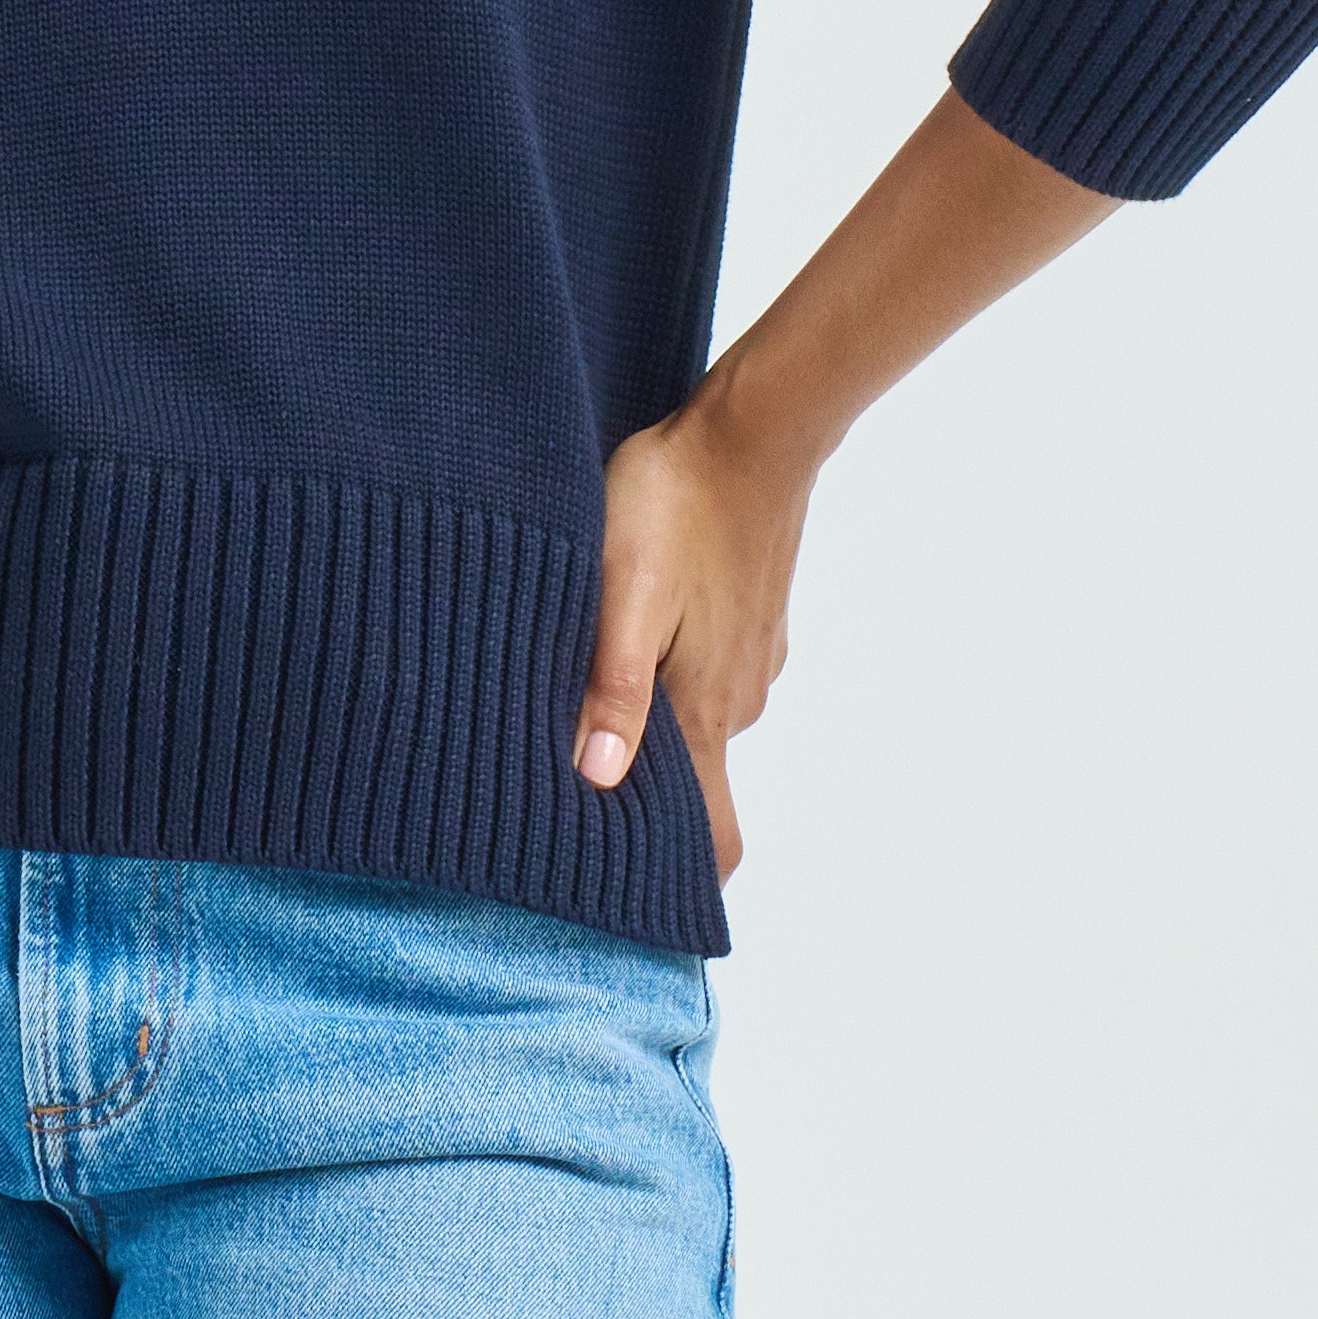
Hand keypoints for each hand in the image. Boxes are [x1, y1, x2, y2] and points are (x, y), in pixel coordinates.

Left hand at [574, 381, 823, 882]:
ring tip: (579, 677)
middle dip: (637, 784)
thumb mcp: (623, 593)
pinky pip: (709, 673)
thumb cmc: (676, 505)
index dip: (684, 878)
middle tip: (562, 758)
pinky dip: (671, 669)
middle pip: (695, 784)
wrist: (752, 430)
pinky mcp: (755, 621)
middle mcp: (739, 701)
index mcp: (706, 710)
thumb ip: (613, 689)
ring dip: (648, 715)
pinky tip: (630, 625)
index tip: (629, 888)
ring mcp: (753, 660)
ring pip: (696, 720)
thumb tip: (598, 783)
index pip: (721, 839)